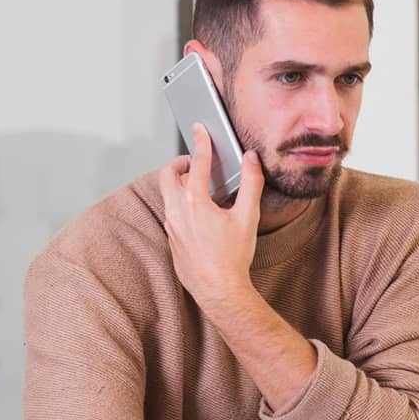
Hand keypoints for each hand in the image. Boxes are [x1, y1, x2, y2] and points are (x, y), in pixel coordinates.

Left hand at [158, 123, 263, 307]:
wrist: (218, 290)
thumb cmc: (233, 258)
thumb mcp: (248, 217)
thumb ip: (251, 183)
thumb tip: (251, 159)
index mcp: (195, 201)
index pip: (198, 162)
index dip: (201, 142)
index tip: (200, 129)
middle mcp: (177, 211)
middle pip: (168, 175)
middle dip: (180, 163)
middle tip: (195, 161)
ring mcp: (171, 226)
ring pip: (168, 195)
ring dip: (181, 185)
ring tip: (200, 187)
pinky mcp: (171, 240)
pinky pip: (171, 213)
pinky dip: (181, 204)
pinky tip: (199, 214)